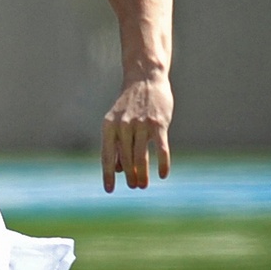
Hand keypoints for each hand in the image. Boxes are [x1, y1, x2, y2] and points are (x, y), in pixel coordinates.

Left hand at [100, 72, 172, 191]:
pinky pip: (161, 149)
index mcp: (109, 126)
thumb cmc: (130, 104)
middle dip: (130, 177)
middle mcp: (123, 126)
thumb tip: (117, 170)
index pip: (107, 156)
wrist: (145, 79)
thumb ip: (117, 143)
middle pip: (126, 160)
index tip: (110, 190)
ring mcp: (141, 124)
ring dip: (142, 175)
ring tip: (143, 185)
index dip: (108, 175)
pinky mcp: (158, 124)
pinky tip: (163, 174)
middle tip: (134, 186)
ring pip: (141, 157)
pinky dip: (163, 164)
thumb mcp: (117, 121)